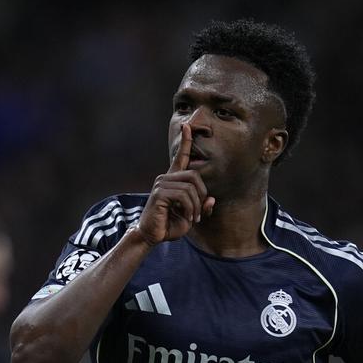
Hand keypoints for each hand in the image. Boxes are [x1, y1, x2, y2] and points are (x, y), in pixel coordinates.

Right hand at [135, 124, 215, 244]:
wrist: (151, 236)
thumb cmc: (169, 225)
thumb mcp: (190, 216)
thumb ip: (201, 207)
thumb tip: (211, 199)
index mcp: (173, 180)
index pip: (180, 157)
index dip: (185, 142)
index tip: (188, 126)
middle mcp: (166, 178)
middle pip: (194, 175)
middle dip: (201, 195)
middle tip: (199, 213)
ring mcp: (161, 184)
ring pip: (190, 188)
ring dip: (196, 206)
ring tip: (192, 218)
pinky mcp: (159, 193)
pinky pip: (183, 196)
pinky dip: (189, 209)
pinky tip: (186, 217)